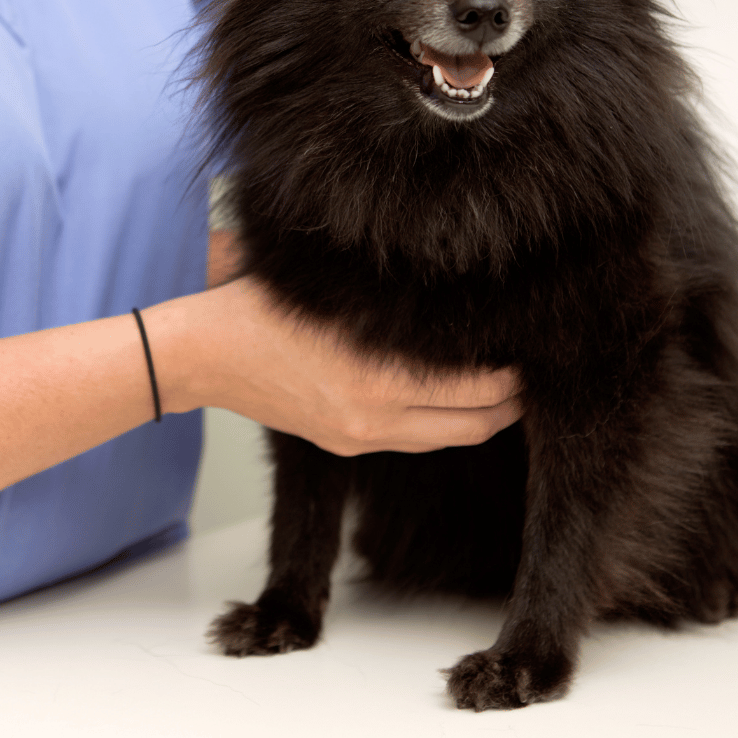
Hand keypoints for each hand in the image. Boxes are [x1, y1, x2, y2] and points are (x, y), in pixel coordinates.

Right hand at [149, 276, 522, 454]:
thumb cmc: (266, 311)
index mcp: (379, 378)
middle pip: (474, 425)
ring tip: (505, 393)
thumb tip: (452, 293)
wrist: (207, 356)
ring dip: (482, 419)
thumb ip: (396, 304)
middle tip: (531, 379)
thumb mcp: (338, 296)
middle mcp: (376, 417)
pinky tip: (453, 401)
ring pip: (447, 438)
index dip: (512, 377)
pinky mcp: (345, 443)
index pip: (476, 389)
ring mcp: (360, 436)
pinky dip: (444, 424)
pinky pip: (413, 440)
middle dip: (511, 406)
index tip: (530, 354)